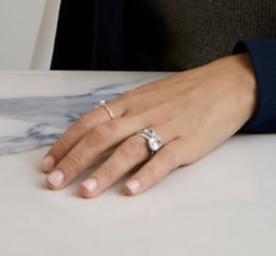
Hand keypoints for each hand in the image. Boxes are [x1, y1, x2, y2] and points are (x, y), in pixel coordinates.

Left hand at [40, 53, 258, 197]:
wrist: (227, 84)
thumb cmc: (188, 93)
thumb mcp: (151, 96)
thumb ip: (126, 113)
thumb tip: (96, 131)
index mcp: (132, 101)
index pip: (90, 120)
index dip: (67, 142)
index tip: (48, 162)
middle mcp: (143, 112)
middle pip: (102, 135)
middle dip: (75, 160)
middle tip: (54, 182)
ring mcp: (165, 127)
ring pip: (128, 149)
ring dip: (104, 172)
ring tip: (86, 192)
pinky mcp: (187, 142)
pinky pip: (163, 159)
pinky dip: (145, 176)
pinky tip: (131, 190)